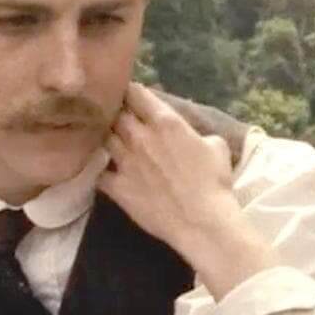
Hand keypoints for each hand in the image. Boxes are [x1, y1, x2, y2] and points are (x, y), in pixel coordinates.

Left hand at [101, 85, 273, 295]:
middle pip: (115, 112)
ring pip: (103, 138)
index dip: (132, 92)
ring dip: (107, 136)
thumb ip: (196, 133)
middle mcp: (139, 137)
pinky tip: (104, 169)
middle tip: (119, 116)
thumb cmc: (214, 182)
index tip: (132, 96)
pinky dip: (100, 168)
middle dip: (116, 111)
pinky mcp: (116, 187)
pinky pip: (98, 171)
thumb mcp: (216, 146)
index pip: (136, 93)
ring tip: (110, 139)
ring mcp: (124, 162)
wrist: (202, 222)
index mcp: (165, 122)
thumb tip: (189, 135)